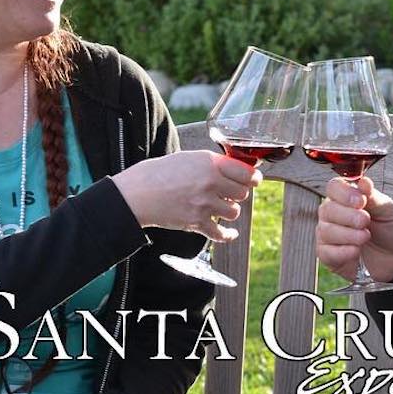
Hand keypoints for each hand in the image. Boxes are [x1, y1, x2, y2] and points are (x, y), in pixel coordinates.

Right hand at [112, 150, 262, 240]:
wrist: (137, 193)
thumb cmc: (159, 172)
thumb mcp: (189, 158)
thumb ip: (212, 163)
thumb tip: (233, 169)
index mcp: (210, 164)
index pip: (246, 172)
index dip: (253, 177)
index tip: (254, 180)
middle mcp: (210, 183)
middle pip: (242, 193)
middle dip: (238, 193)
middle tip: (230, 192)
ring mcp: (204, 204)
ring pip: (234, 212)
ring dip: (229, 210)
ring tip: (220, 206)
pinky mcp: (196, 222)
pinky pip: (221, 233)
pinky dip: (228, 235)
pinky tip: (231, 233)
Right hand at [317, 177, 392, 282]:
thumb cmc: (391, 229)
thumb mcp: (387, 210)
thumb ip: (373, 197)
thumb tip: (364, 181)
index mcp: (346, 197)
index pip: (333, 187)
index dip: (344, 193)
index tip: (360, 201)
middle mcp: (333, 214)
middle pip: (327, 209)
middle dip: (348, 216)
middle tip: (366, 221)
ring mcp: (328, 235)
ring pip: (325, 231)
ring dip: (348, 234)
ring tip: (366, 236)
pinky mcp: (328, 256)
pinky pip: (325, 253)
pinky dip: (342, 252)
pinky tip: (356, 251)